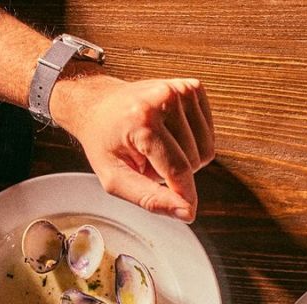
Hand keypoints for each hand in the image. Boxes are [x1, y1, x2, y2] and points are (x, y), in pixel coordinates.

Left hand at [55, 75, 214, 221]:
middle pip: (195, 162)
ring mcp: (180, 89)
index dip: (186, 197)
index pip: (179, 170)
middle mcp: (164, 98)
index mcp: (143, 120)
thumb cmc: (104, 141)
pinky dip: (193, 142)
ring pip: (206, 150)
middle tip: (150, 161)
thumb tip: (185, 212)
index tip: (187, 212)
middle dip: (175, 171)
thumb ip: (150, 199)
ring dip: (185, 158)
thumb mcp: (115, 179)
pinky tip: (171, 134)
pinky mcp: (191, 88)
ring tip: (159, 147)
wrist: (98, 104)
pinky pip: (208, 134)